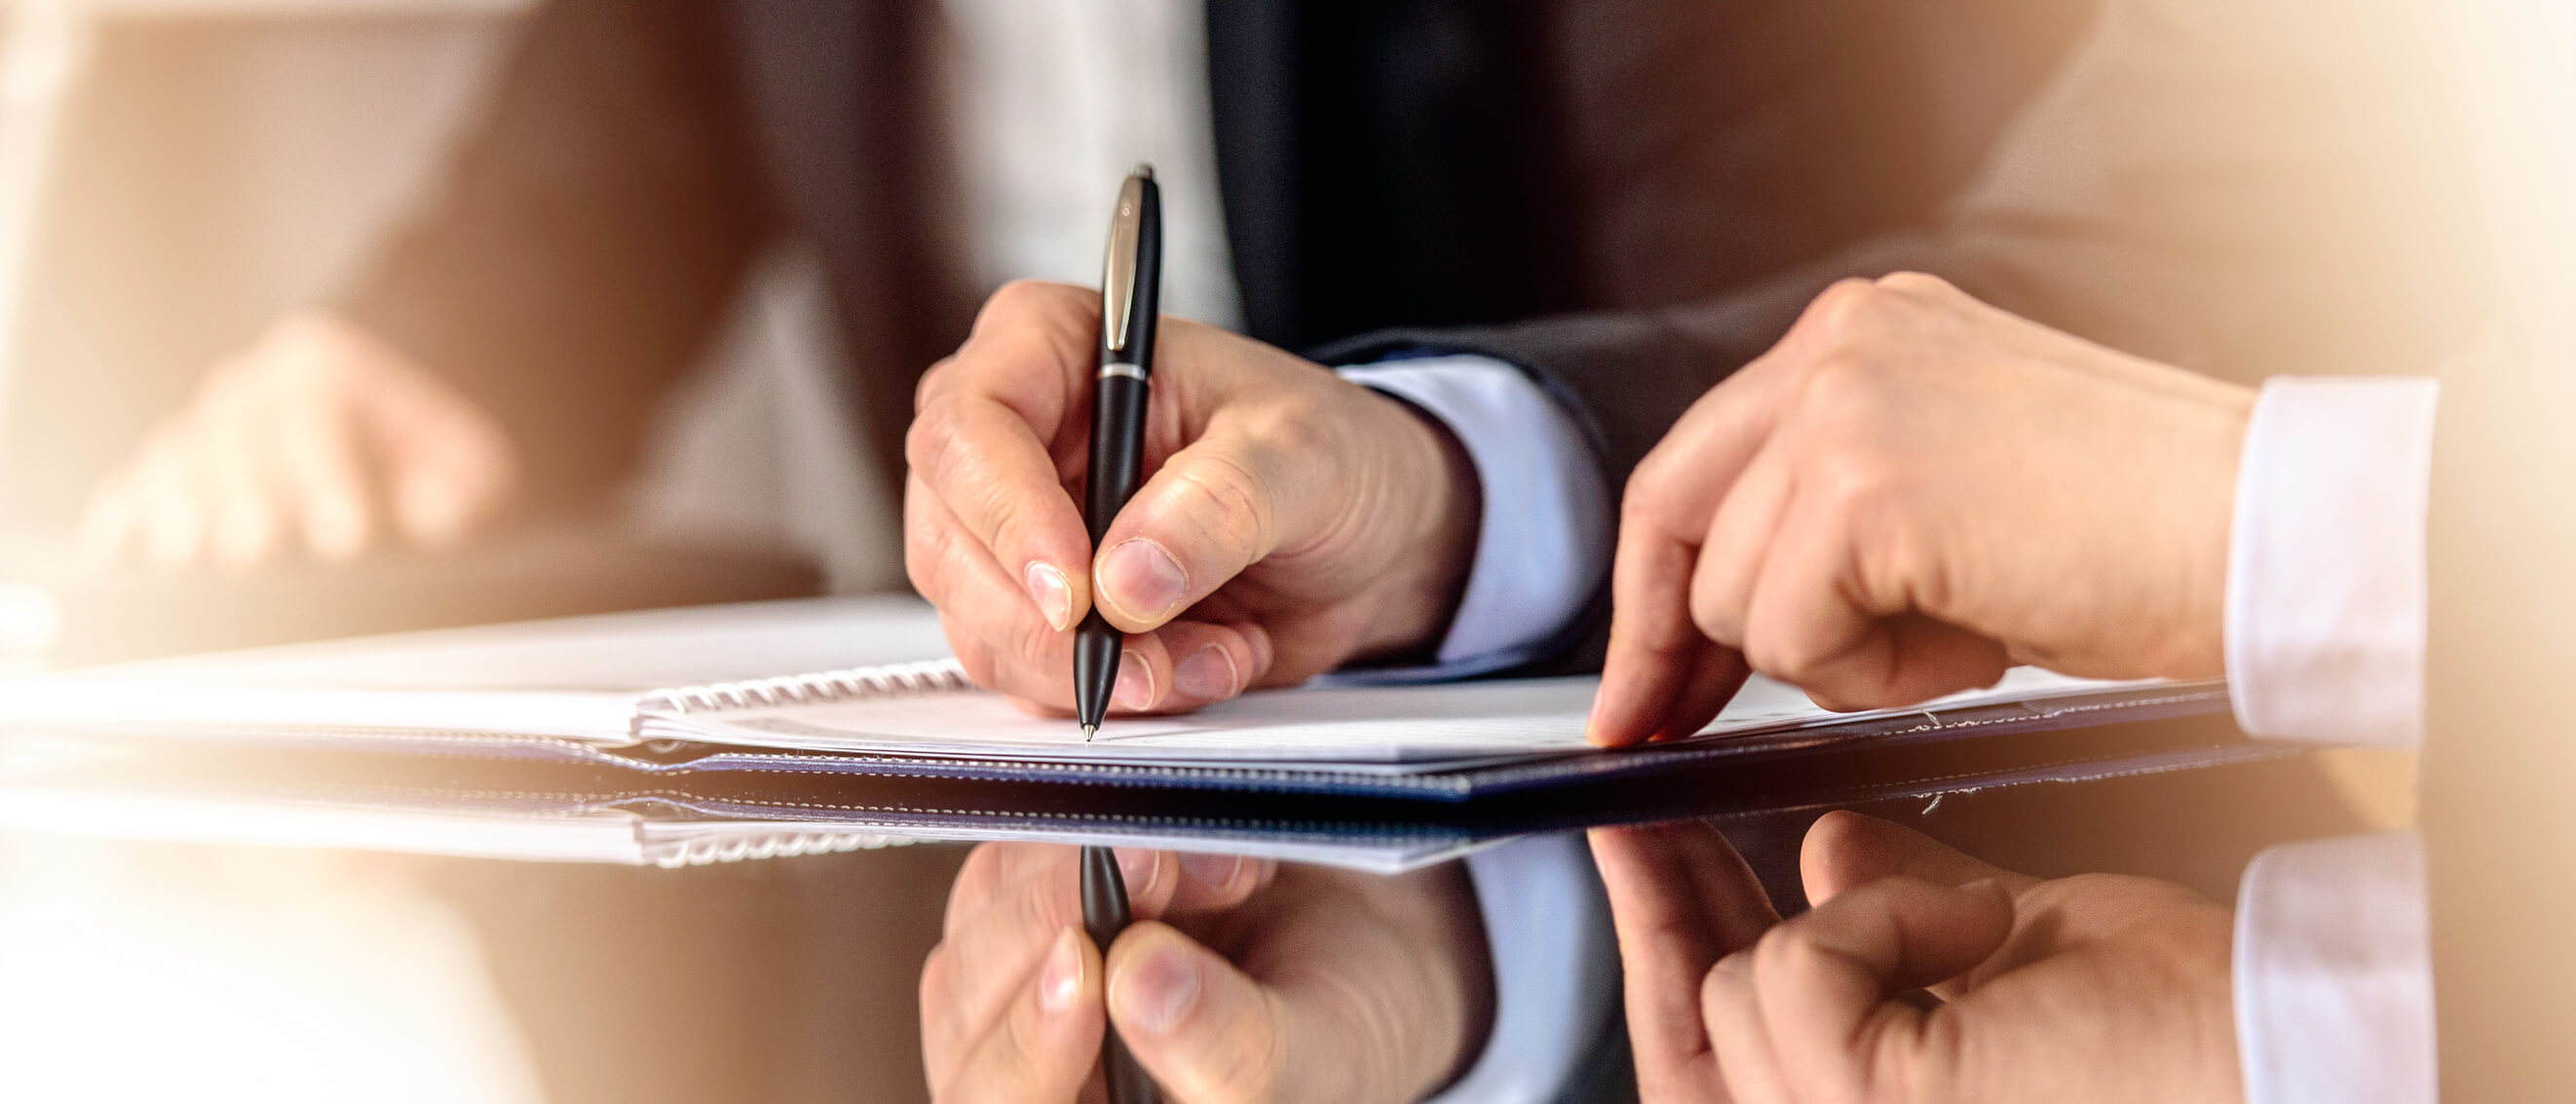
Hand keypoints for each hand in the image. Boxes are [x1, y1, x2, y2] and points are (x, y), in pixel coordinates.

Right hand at [79, 312, 521, 568]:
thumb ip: (462, 486)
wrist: (393, 446)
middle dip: (247, 494)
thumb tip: (435, 506)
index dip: (329, 475)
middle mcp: (258, 384)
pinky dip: (127, 512)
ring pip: (182, 454)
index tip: (344, 536)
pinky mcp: (177, 470)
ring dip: (178, 506)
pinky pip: (141, 483)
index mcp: (329, 366)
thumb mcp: (472, 469)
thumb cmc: (433, 464)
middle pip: (239, 431)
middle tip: (251, 550)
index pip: (320, 411)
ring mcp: (210, 425)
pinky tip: (116, 547)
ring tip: (184, 556)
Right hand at [906, 281, 1477, 714]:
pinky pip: (1035, 684)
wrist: (1375, 539)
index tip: (1075, 593)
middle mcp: (1015, 442)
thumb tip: (1125, 579)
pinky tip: (1204, 665)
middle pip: (952, 547)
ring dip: (1100, 672)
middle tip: (1153, 661)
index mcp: (1052, 349)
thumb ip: (1219, 504)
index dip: (1005, 516)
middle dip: (1052, 629)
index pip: (969, 428)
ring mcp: (1019, 538)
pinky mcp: (1046, 618)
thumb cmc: (1331, 452)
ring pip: (988, 631)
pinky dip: (1123, 697)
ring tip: (1215, 652)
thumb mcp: (1301, 453)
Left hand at [919, 843, 1491, 1102]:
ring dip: (1075, 872)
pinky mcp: (1029, 914)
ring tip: (1199, 861)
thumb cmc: (1338, 1039)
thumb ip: (1229, 1045)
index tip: (1084, 963)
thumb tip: (1132, 981)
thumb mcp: (1315, 1058)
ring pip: (981, 926)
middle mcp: (1041, 1075)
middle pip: (969, 1017)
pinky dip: (1081, 832)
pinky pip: (1011, 862)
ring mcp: (1021, 994)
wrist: (1364, 962)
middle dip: (1053, 929)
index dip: (1025, 1051)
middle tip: (1156, 867)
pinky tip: (1173, 840)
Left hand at [1590, 273, 2253, 743]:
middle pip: (1673, 512)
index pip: (1700, 458)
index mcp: (1861, 329)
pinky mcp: (1860, 487)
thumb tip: (1738, 610)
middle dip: (1660, 641)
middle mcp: (1837, 342)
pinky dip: (1874, 677)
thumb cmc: (2142, 530)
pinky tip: (1978, 638)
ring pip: (1740, 598)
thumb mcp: (1955, 482)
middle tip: (1653, 727)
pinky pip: (1793, 638)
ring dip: (1838, 659)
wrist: (2270, 530)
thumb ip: (1839, 507)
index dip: (1655, 580)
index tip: (1640, 673)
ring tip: (1966, 632)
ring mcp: (1841, 405)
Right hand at [1592, 812, 2238, 1103]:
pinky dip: (1876, 916)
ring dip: (1838, 921)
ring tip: (1959, 918)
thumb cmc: (2189, 1038)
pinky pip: (1800, 969)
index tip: (1646, 850)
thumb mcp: (2011, 957)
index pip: (1715, 1058)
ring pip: (1736, 995)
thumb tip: (1822, 851)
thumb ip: (1894, 917)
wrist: (2291, 1055)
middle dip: (1669, 908)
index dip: (1668, 949)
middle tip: (1654, 813)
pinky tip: (1972, 922)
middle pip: (1694, 1042)